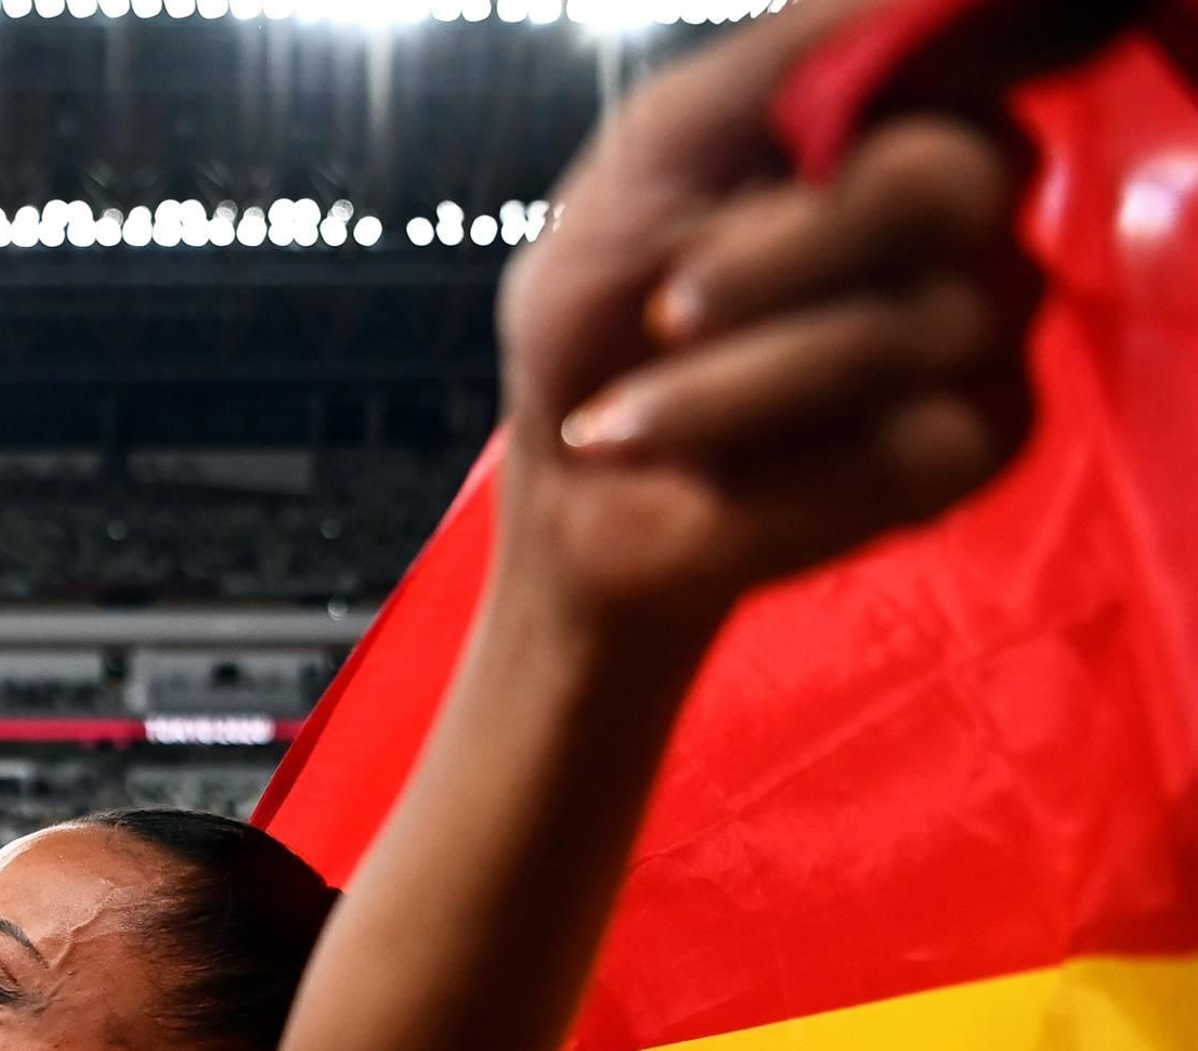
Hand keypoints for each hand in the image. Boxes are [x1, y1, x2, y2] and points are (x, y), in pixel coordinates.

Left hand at [494, 0, 1035, 631]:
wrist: (577, 494)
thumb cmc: (604, 322)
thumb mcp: (651, 159)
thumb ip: (778, 62)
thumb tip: (905, 2)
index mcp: (892, 111)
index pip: (953, 45)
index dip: (922, 70)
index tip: (781, 154)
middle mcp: (961, 210)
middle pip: (945, 183)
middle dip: (779, 258)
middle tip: (667, 314)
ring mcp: (980, 330)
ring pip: (903, 334)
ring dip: (732, 389)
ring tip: (626, 423)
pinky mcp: (969, 447)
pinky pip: (902, 450)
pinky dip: (776, 473)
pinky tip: (705, 482)